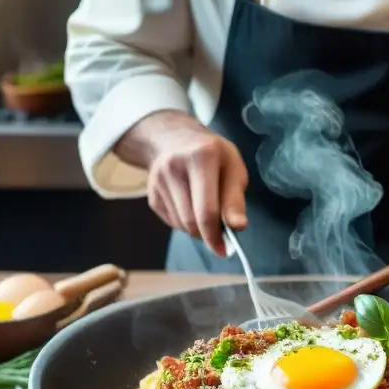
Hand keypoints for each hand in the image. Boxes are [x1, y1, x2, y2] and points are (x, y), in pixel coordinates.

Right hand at [117, 110, 248, 256]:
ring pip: (181, 225)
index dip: (215, 235)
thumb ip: (235, 198)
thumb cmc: (212, 154)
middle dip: (208, 234)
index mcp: (201, 157)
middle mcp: (174, 168)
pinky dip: (186, 223)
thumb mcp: (233, 167)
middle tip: (221, 234)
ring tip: (208, 213)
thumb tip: (237, 227)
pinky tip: (192, 206)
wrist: (174, 138)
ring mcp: (158, 182)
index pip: (206, 210)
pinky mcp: (152, 195)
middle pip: (191, 221)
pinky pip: (172, 222)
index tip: (224, 249)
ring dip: (198, 229)